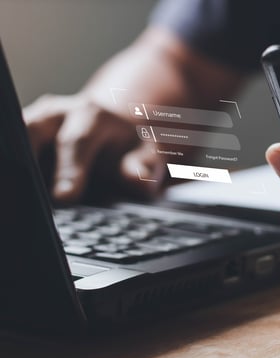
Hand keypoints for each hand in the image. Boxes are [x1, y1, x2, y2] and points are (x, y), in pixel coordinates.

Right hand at [24, 93, 164, 202]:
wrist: (116, 132)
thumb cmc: (130, 149)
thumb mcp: (147, 156)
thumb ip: (143, 167)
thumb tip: (139, 181)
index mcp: (91, 115)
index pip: (77, 141)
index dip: (70, 169)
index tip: (65, 197)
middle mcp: (56, 114)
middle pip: (31, 131)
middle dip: (28, 161)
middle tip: (30, 202)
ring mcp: (32, 124)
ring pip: (13, 139)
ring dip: (14, 167)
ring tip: (20, 202)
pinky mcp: (20, 138)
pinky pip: (11, 153)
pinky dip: (13, 172)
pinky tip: (17, 201)